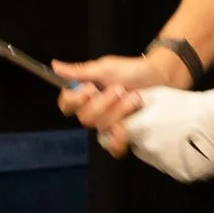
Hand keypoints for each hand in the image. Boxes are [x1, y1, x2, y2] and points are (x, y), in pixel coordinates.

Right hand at [53, 49, 167, 135]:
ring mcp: (109, 124)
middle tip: (119, 89)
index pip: (66, 105)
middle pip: (85, 118)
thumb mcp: (105, 67)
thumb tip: (54, 65)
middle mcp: (94, 112)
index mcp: (86, 96)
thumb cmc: (131, 70)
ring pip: (102, 127)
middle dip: (104, 102)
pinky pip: (114, 147)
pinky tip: (124, 132)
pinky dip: (118, 141)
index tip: (89, 89)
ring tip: (134, 98)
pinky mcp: (124, 134)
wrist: (158, 77)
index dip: (74, 100)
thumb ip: (80, 71)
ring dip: (119, 111)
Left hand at [122, 87, 213, 182]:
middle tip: (161, 128)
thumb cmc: (189, 106)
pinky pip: (169, 166)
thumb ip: (134, 103)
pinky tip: (184, 145)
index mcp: (140, 130)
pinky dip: (174, 158)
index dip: (122, 131)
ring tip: (176, 135)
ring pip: (152, 157)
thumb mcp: (157, 95)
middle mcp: (148, 149)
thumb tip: (121, 108)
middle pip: (136, 147)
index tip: (130, 128)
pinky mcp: (178, 173)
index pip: (116, 136)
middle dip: (142, 139)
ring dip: (159, 149)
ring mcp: (163, 163)